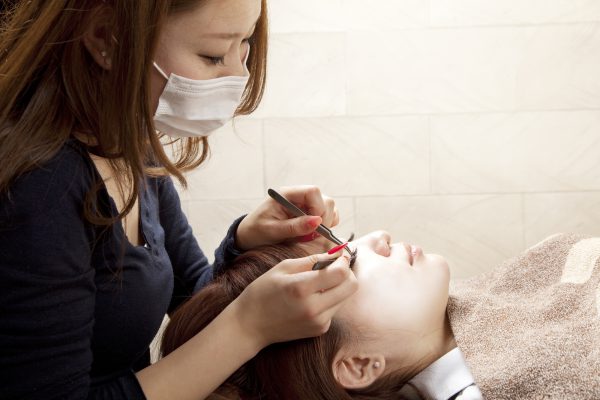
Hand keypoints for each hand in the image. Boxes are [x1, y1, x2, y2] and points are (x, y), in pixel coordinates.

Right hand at [231, 252, 357, 346]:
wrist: (249, 325)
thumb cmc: (262, 292)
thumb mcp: (283, 267)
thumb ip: (312, 259)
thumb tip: (336, 253)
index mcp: (302, 288)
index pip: (340, 273)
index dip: (344, 260)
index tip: (340, 254)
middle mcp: (314, 308)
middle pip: (351, 286)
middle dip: (346, 272)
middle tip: (333, 266)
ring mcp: (319, 322)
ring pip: (346, 297)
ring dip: (338, 285)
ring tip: (319, 282)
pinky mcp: (320, 330)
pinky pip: (335, 308)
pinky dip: (330, 298)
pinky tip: (313, 297)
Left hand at [235, 186, 339, 250]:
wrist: (249, 236)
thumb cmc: (257, 231)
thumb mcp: (273, 231)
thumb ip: (295, 227)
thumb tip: (318, 221)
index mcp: (287, 194)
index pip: (313, 191)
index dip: (318, 208)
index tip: (315, 226)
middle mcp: (299, 196)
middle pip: (325, 199)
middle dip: (324, 218)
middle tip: (313, 234)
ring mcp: (305, 204)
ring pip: (329, 207)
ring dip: (326, 223)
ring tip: (310, 235)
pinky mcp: (309, 213)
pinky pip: (327, 215)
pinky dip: (325, 226)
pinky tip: (312, 234)